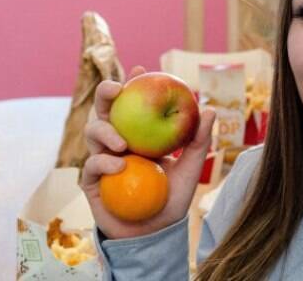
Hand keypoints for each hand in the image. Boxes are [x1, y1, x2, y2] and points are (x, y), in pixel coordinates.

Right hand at [80, 65, 215, 239]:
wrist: (155, 233)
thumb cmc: (172, 198)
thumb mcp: (190, 168)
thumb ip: (199, 140)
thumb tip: (210, 108)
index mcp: (138, 133)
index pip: (132, 103)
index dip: (132, 82)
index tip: (141, 69)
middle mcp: (117, 140)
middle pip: (104, 109)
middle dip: (105, 94)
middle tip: (117, 90)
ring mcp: (102, 158)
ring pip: (92, 131)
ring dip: (104, 130)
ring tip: (123, 142)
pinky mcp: (91, 180)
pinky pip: (92, 164)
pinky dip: (104, 162)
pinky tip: (120, 165)